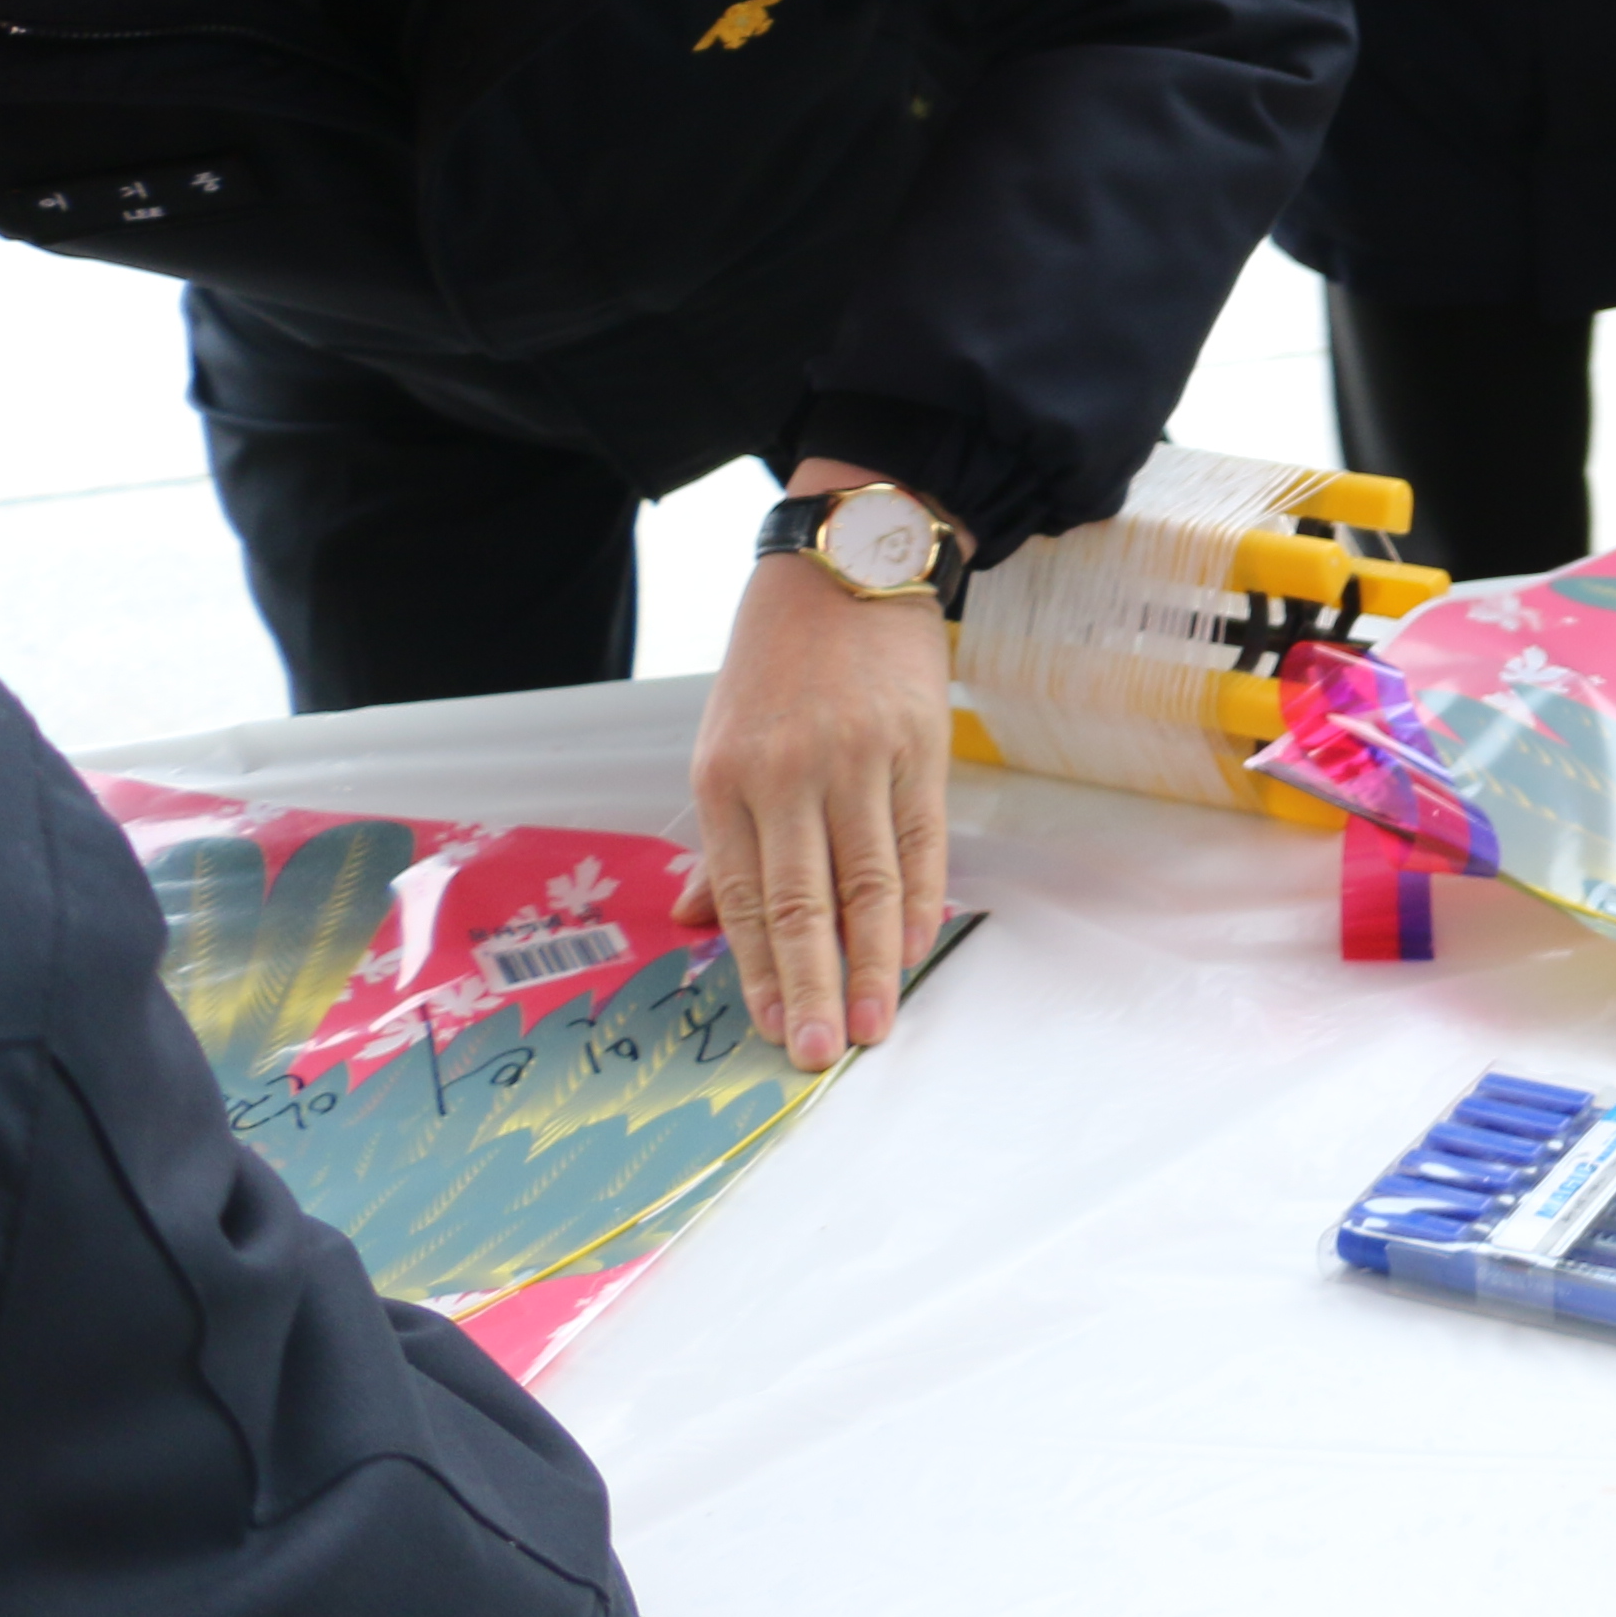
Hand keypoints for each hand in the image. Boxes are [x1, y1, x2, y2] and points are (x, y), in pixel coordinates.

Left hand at [676, 462, 953, 1073]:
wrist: (849, 562)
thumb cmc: (779, 658)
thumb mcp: (723, 738)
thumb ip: (717, 837)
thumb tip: (695, 923)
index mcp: (724, 778)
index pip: (739, 897)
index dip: (759, 970)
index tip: (774, 1029)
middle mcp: (784, 774)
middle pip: (799, 903)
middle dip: (811, 987)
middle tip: (819, 1054)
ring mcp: (854, 760)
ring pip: (865, 882)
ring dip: (874, 962)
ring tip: (877, 1024)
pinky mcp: (915, 745)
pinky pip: (919, 840)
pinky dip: (920, 900)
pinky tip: (918, 946)